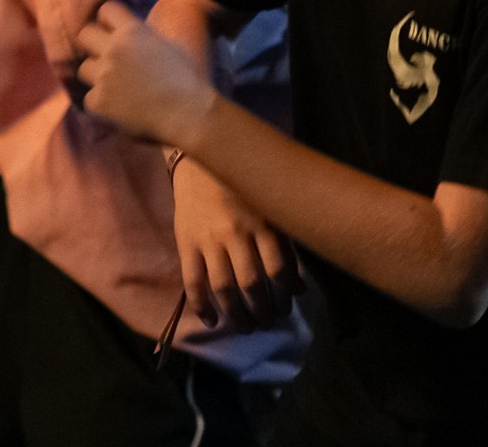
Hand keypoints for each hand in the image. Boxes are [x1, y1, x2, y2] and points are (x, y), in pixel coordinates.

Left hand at [75, 0, 217, 146]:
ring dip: (96, 75)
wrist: (186, 112)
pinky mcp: (99, 101)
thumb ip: (142, 35)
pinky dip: (101, 103)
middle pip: (84, 35)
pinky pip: (89, 98)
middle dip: (93, 45)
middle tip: (107, 58)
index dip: (107, 21)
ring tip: (116, 86)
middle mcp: (114, 49)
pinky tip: (118, 107)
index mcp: (133, 31)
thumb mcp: (167, 45)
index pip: (106, 10)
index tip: (112, 31)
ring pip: (84, 68)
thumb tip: (126, 34)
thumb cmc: (185, 79)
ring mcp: (104, 75)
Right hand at [172, 157, 302, 332]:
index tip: (285, 309)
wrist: (200, 160)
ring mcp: (209, 239)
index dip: (284, 296)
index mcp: (263, 222)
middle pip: (252, 283)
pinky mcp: (186, 243)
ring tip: (245, 327)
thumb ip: (285, 246)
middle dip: (262, 311)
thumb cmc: (243, 187)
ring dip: (236, 315)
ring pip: (224, 288)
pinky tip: (211, 321)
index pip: (279, 270)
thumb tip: (300, 288)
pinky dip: (202, 307)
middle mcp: (237, 232)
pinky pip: (193, 282)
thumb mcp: (269, 210)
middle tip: (265, 323)